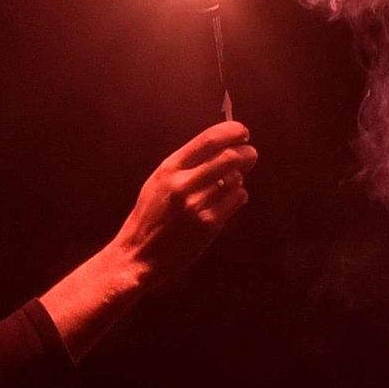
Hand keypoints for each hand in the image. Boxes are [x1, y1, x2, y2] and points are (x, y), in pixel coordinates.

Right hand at [36, 103, 256, 357]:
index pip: (209, 140)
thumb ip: (185, 165)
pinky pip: (237, 200)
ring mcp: (197, 205)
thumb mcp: (159, 182)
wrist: (138, 255)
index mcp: (169, 168)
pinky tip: (226, 203)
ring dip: (238, 180)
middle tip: (250, 156)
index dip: (232, 132)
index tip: (242, 133)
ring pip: (236, 179)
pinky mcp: (209, 224)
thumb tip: (220, 147)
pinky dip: (237, 197)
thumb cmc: (150, 217)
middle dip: (247, 154)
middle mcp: (183, 184)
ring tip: (226, 187)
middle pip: (230, 157)